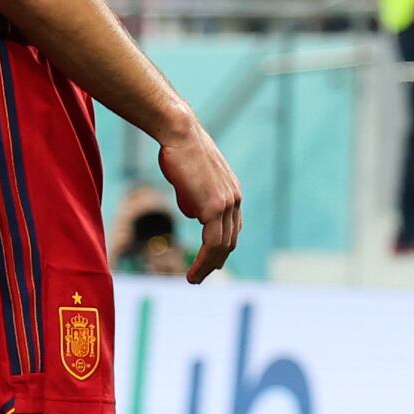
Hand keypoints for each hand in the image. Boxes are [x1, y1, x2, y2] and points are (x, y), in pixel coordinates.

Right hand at [157, 122, 242, 282]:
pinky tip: (193, 273)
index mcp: (232, 193)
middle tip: (200, 277)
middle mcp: (235, 199)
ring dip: (208, 267)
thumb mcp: (190, 180)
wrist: (179, 133)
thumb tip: (194, 215)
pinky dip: (203, 261)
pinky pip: (211, 243)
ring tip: (194, 280)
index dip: (222, 248)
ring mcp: (227, 203)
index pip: (232, 228)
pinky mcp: (214, 207)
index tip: (211, 262)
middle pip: (230, 241)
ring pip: (222, 246)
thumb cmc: (178, 152)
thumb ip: (195, 199)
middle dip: (216, 262)